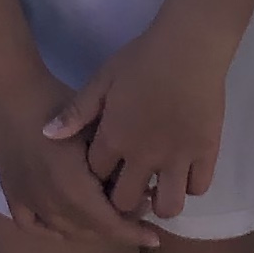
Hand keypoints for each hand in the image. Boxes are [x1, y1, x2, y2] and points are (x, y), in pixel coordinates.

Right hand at [0, 105, 162, 243]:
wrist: (12, 91)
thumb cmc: (57, 103)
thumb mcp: (96, 129)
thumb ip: (116, 166)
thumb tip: (142, 189)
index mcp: (73, 188)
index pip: (109, 225)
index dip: (134, 233)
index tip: (155, 238)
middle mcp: (51, 203)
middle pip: (91, 230)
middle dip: (116, 227)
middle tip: (134, 210)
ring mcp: (29, 202)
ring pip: (66, 231)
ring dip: (90, 229)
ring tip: (106, 214)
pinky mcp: (12, 195)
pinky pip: (33, 227)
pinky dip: (52, 231)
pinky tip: (67, 225)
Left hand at [40, 38, 222, 222]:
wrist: (189, 46)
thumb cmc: (142, 59)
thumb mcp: (102, 80)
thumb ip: (77, 111)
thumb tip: (47, 134)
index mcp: (115, 138)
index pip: (96, 178)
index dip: (95, 180)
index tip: (100, 174)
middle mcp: (144, 156)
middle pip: (127, 201)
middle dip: (123, 201)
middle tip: (129, 188)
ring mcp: (177, 157)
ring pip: (168, 206)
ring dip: (160, 203)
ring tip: (158, 188)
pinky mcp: (206, 152)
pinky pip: (199, 187)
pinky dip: (190, 186)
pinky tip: (183, 172)